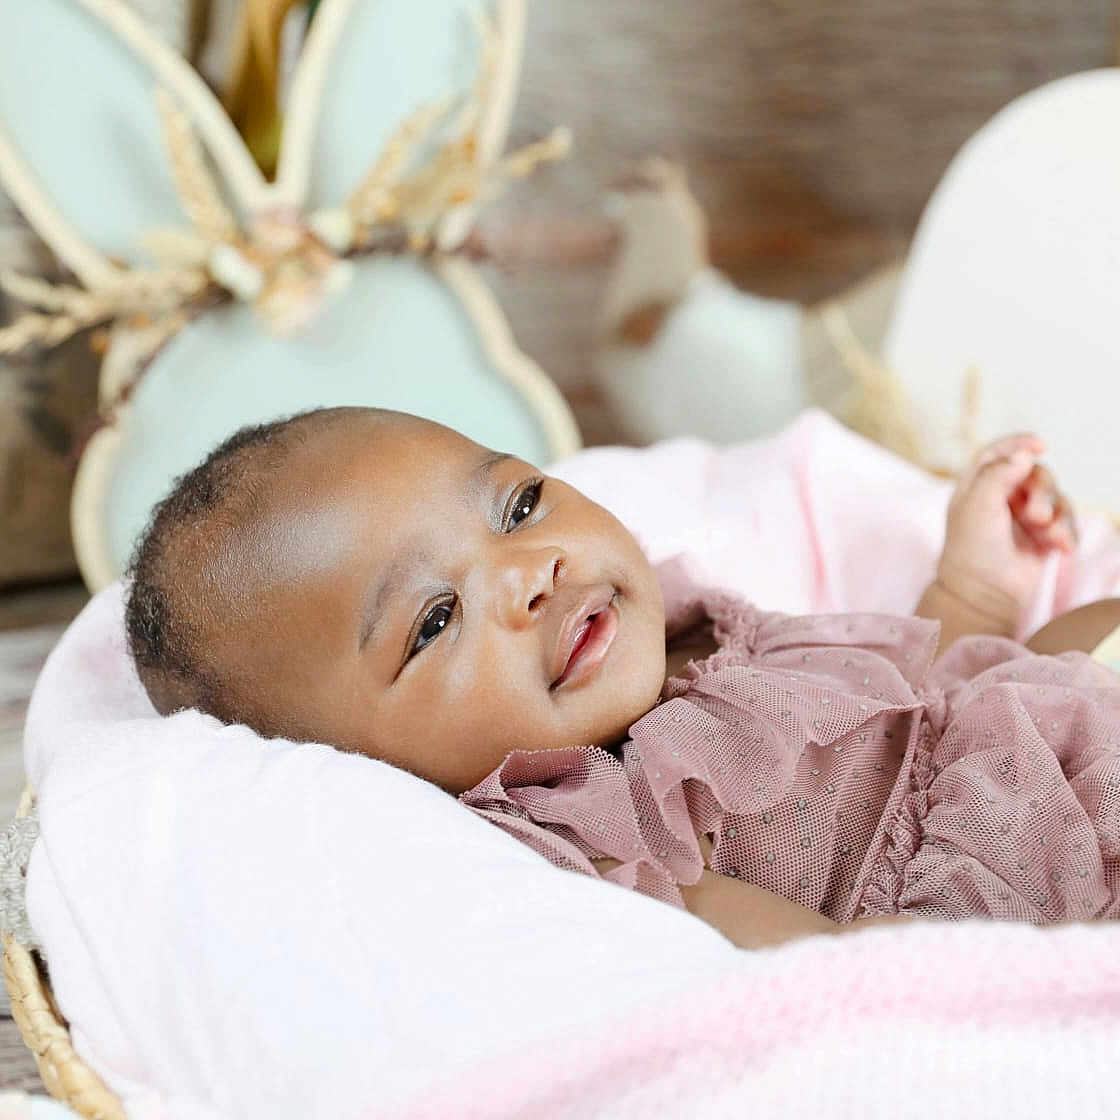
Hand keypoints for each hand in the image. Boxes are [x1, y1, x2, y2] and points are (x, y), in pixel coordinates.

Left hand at [937, 434, 1077, 630]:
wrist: (984, 595)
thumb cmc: (973, 550)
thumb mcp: (978, 507)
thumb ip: (998, 475)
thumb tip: (1024, 453)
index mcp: (977, 487)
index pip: (997, 453)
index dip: (1018, 443)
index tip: (1040, 445)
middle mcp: (1001, 498)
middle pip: (1034, 474)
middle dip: (1042, 491)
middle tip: (1036, 516)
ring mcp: (1023, 517)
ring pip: (1055, 497)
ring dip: (1057, 514)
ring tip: (1049, 536)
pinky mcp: (1042, 536)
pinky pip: (1066, 522)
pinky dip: (1067, 532)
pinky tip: (1063, 548)